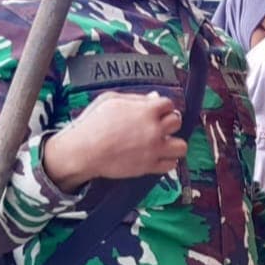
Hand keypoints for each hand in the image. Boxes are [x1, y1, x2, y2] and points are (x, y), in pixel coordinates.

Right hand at [46, 91, 186, 191]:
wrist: (83, 151)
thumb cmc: (93, 123)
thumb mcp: (110, 100)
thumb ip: (136, 98)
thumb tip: (154, 98)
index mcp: (146, 110)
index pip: (169, 104)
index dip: (161, 107)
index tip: (153, 112)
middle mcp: (154, 129)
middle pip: (177, 122)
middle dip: (167, 123)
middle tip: (156, 127)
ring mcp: (153, 149)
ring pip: (181, 146)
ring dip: (173, 143)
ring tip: (162, 143)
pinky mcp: (149, 166)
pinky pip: (171, 164)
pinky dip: (166, 161)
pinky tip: (156, 156)